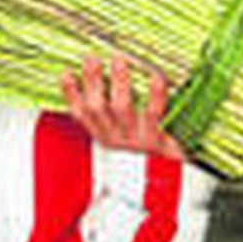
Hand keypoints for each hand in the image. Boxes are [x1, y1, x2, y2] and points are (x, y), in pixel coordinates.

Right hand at [61, 53, 186, 161]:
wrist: (176, 183)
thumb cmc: (151, 158)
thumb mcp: (128, 142)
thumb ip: (116, 120)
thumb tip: (106, 83)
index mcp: (106, 139)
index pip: (82, 115)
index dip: (71, 95)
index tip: (66, 75)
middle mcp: (118, 141)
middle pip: (98, 109)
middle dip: (92, 82)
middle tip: (91, 59)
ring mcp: (138, 141)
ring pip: (122, 109)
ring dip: (118, 83)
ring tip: (118, 60)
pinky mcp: (159, 142)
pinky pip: (154, 114)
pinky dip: (155, 94)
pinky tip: (156, 76)